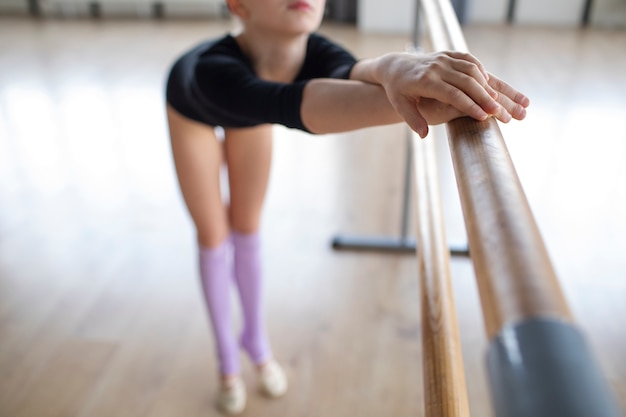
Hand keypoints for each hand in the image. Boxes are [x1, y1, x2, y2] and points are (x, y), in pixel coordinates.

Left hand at [377, 51, 527, 136]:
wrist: (396, 67)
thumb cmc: (398, 90)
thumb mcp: (400, 106)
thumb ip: (413, 120)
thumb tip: (424, 136)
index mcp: (425, 81)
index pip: (452, 94)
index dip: (469, 105)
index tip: (484, 117)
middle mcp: (436, 67)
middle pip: (466, 82)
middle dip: (484, 98)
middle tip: (499, 113)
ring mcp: (443, 58)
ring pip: (471, 69)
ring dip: (487, 85)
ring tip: (499, 101)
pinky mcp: (448, 53)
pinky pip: (469, 60)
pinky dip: (481, 71)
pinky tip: (490, 84)